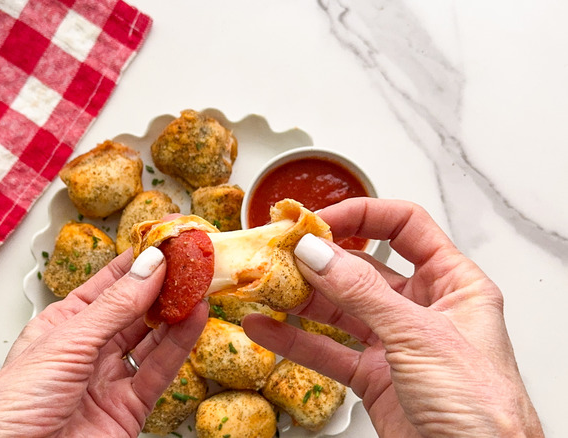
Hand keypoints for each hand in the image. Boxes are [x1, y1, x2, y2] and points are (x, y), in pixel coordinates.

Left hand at [0, 248, 207, 437]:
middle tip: (191, 259)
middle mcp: (87, 351)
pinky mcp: (128, 409)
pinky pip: (159, 371)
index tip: (163, 240)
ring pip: (150, 339)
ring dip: (176, 313)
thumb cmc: (13, 405)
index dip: (135, 263)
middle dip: (162, 285)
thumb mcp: (66, 343)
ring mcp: (108, 380)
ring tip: (201, 283)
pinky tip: (195, 319)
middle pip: (132, 311)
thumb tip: (149, 267)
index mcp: (61, 327)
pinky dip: (180, 345)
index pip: (105, 286)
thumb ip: (114, 307)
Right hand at [242, 198, 542, 436]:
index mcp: (453, 284)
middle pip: (363, 267)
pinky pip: (327, 350)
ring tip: (266, 287)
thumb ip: (362, 292)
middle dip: (321, 260)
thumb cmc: (482, 406)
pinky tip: (267, 329)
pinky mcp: (374, 376)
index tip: (321, 220)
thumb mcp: (419, 335)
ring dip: (301, 298)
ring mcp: (395, 342)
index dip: (363, 215)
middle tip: (282, 253)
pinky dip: (295, 340)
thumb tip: (319, 253)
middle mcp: (423, 308)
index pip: (406, 227)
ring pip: (339, 308)